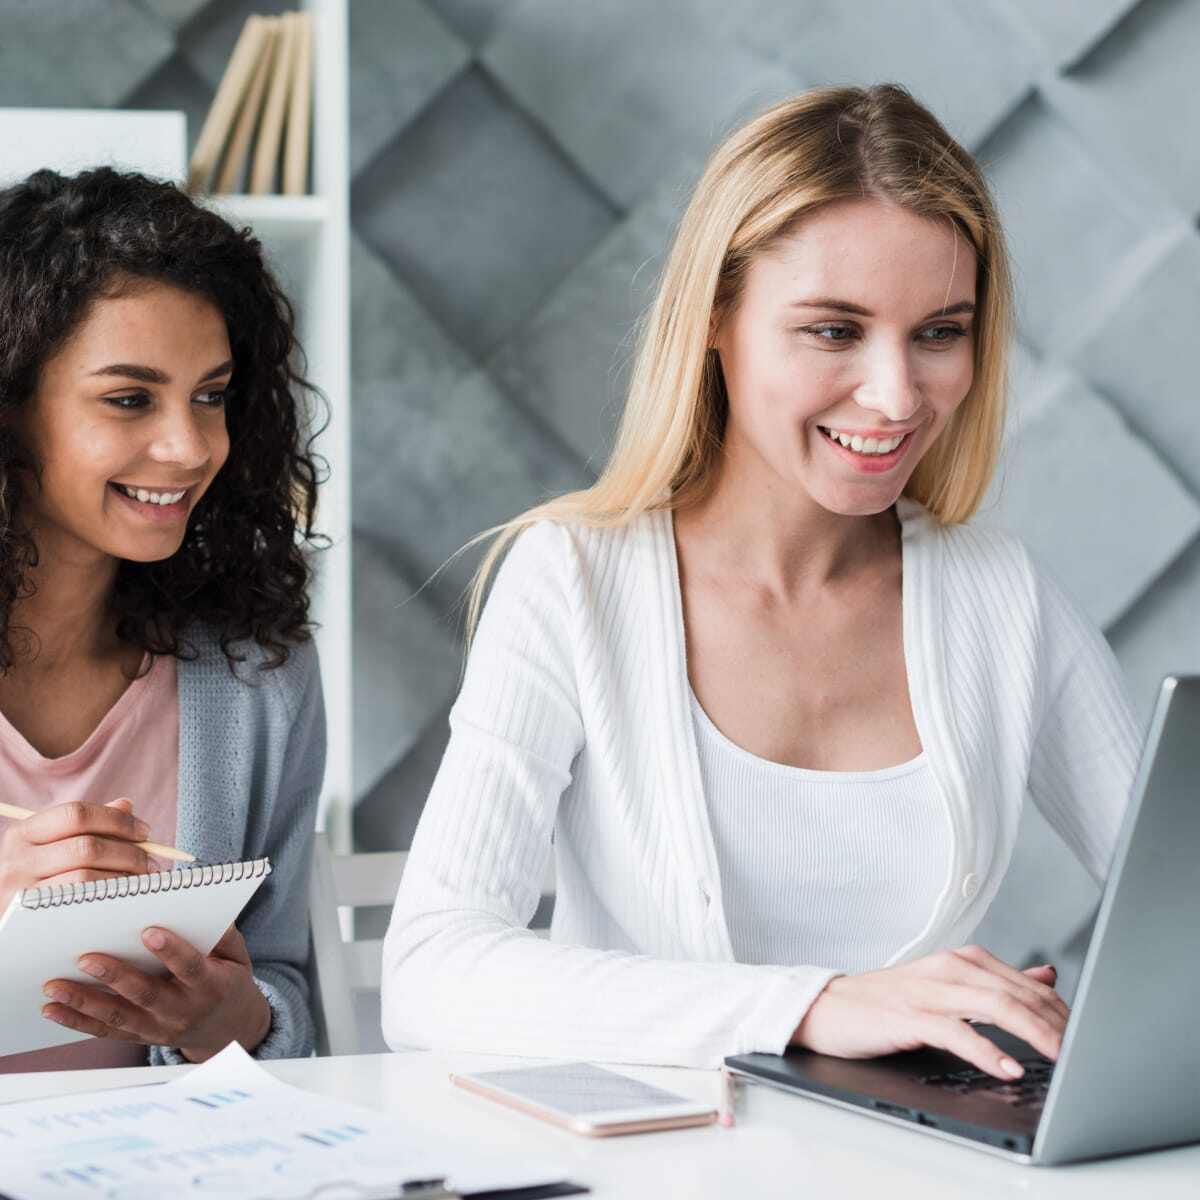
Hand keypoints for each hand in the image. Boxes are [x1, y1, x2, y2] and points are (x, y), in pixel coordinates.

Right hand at [0, 798, 152, 910]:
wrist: (7, 922)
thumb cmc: (35, 877)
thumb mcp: (51, 846)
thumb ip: (86, 826)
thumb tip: (126, 806)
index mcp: (24, 833)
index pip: (77, 814)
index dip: (117, 820)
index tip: (144, 831)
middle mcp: (17, 860)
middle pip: (87, 847)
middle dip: (129, 853)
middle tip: (151, 861)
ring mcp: (22, 892)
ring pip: (86, 878)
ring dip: (124, 878)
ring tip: (142, 880)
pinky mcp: (32, 920)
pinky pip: (80, 905)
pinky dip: (109, 898)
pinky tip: (123, 896)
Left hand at [41, 924, 270, 1061]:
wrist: (226, 1029)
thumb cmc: (229, 981)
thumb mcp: (239, 957)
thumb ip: (225, 935)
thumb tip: (207, 909)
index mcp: (211, 985)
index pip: (190, 967)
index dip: (171, 950)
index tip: (149, 931)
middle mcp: (182, 1010)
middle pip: (146, 994)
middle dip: (115, 975)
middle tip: (86, 958)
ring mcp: (158, 1028)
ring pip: (118, 1015)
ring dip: (84, 1001)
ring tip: (54, 986)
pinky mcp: (139, 1036)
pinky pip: (105, 1030)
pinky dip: (76, 1021)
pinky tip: (53, 1009)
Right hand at [794, 944, 1068, 1079]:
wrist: (828, 1007)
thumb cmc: (886, 1002)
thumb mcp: (946, 986)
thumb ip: (996, 982)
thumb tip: (1047, 978)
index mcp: (962, 961)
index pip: (1027, 985)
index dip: (1063, 1012)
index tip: (1092, 1038)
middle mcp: (950, 969)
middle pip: (1019, 994)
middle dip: (1059, 1024)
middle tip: (1089, 1052)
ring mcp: (929, 991)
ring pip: (995, 1006)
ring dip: (1035, 1034)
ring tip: (1062, 1058)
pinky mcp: (909, 1016)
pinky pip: (956, 1032)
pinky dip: (986, 1050)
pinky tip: (1006, 1067)